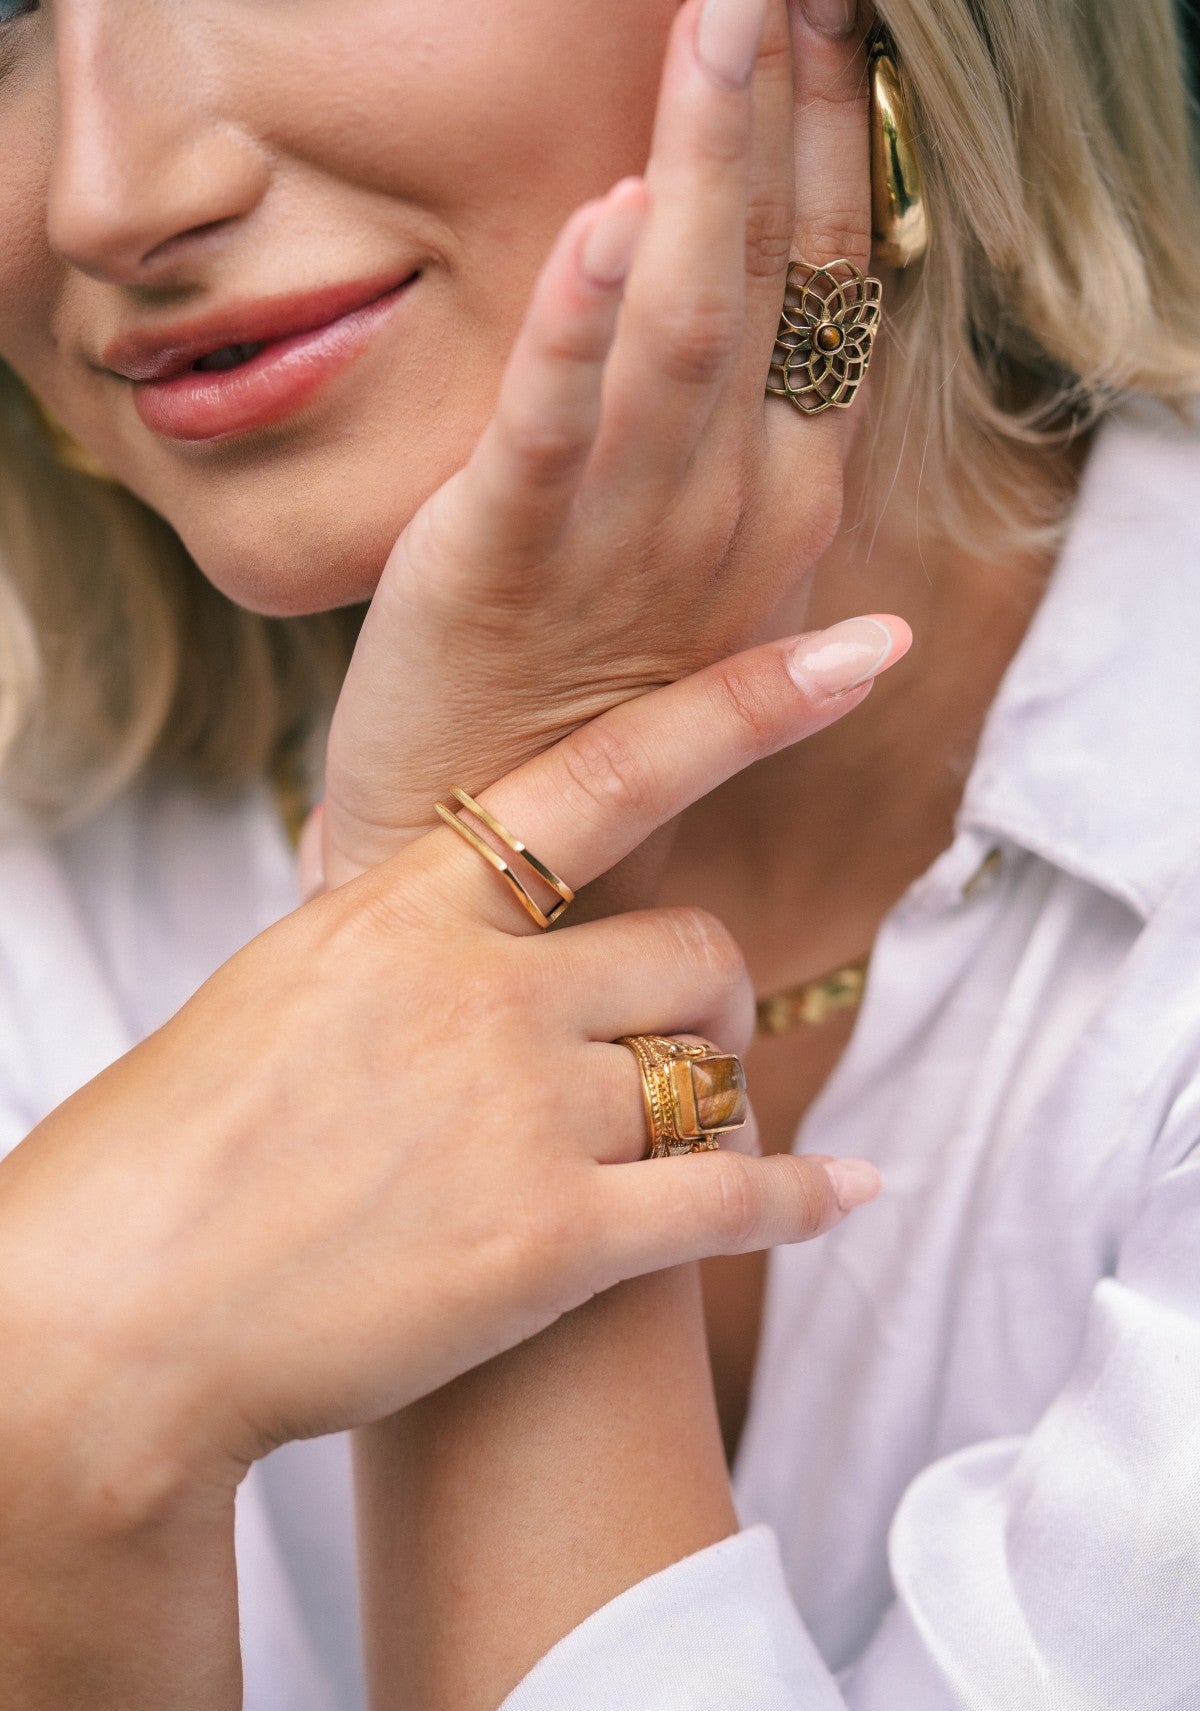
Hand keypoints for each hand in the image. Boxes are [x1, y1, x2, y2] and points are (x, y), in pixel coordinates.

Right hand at [0, 625, 902, 1508]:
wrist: (110, 1319)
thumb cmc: (170, 1157)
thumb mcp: (277, 986)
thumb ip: (390, 935)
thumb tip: (440, 891)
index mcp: (400, 907)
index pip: (605, 775)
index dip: (744, 704)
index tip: (858, 653)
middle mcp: (477, 990)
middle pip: (690, 950)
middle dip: (712, 996)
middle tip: (697, 1037)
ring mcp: (519, 1111)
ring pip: (707, 1071)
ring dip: (719, 1098)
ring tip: (696, 1135)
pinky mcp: (550, 1242)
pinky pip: (731, 1196)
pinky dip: (803, 1196)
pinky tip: (848, 1191)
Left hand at [322, 0, 871, 883]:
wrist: (497, 859)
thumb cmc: (584, 702)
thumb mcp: (687, 564)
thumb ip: (729, 443)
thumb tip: (764, 310)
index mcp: (780, 503)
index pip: (828, 292)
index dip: (831, 149)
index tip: (826, 22)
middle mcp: (731, 512)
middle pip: (774, 276)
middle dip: (779, 111)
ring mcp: (629, 538)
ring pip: (686, 325)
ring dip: (704, 169)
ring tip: (717, 21)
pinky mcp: (508, 558)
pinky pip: (554, 427)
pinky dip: (583, 327)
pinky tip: (605, 219)